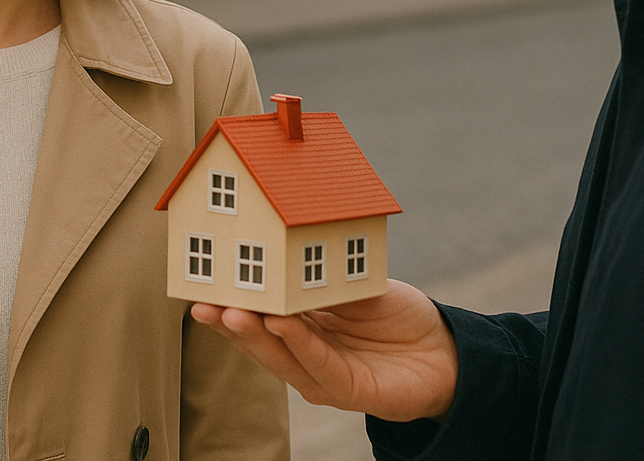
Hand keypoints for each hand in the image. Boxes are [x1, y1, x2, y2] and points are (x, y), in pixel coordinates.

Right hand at [190, 280, 457, 422]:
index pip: (255, 319)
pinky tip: (284, 325)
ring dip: (256, 335)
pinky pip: (321, 367)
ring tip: (233, 311)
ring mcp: (325, 378)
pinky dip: (301, 345)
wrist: (446, 350)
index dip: (226, 304)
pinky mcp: (352, 392)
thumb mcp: (352, 288)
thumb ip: (318, 281)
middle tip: (203, 301)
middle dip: (228, 322)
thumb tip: (280, 250)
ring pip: (281, 359)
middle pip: (258, 343)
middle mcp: (304, 357)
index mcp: (299, 330)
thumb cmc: (396, 316)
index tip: (197, 286)